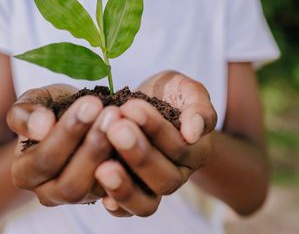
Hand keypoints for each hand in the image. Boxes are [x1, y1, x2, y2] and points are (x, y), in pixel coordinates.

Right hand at [6, 84, 121, 205]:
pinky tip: (140, 140)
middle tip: (112, 114)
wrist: (77, 116)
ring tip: (124, 124)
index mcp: (25, 171)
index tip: (91, 104)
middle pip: (70, 183)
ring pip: (96, 189)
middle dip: (93, 147)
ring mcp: (81, 196)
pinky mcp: (106, 194)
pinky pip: (120, 191)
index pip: (45, 159)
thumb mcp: (35, 101)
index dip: (68, 133)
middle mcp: (50, 192)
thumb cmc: (52, 108)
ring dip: (112, 155)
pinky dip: (130, 168)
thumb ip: (26, 113)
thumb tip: (41, 127)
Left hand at [96, 71, 216, 216]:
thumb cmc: (169, 92)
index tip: (131, 107)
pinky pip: (127, 210)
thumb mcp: (186, 89)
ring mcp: (153, 186)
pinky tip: (99, 186)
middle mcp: (177, 173)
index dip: (155, 130)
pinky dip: (116, 203)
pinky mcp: (132, 189)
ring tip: (103, 166)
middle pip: (165, 178)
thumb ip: (198, 107)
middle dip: (139, 155)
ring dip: (125, 185)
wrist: (148, 99)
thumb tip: (193, 133)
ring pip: (147, 201)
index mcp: (196, 151)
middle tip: (115, 129)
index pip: (180, 148)